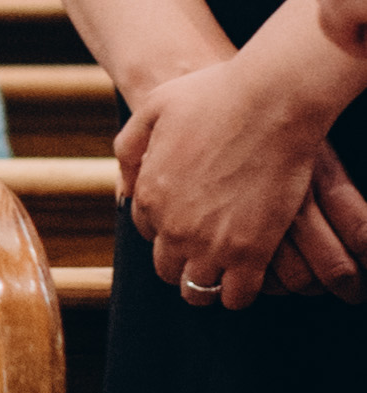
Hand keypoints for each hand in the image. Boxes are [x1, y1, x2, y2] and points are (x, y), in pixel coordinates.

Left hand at [117, 49, 354, 308]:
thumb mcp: (153, 108)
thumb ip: (130, 149)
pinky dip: (240, 293)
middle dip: (182, 261)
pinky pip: (237, 296)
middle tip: (207, 251)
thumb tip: (123, 189)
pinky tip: (251, 276)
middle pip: (167, 268)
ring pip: (197, 291)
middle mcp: (172, 226)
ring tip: (227, 271)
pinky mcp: (250, 253)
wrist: (270, 101)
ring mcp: (210, 244)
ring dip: (208, 284)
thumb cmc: (215, 96)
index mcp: (148, 195)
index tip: (190, 219)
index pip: (147, 231)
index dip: (168, 226)